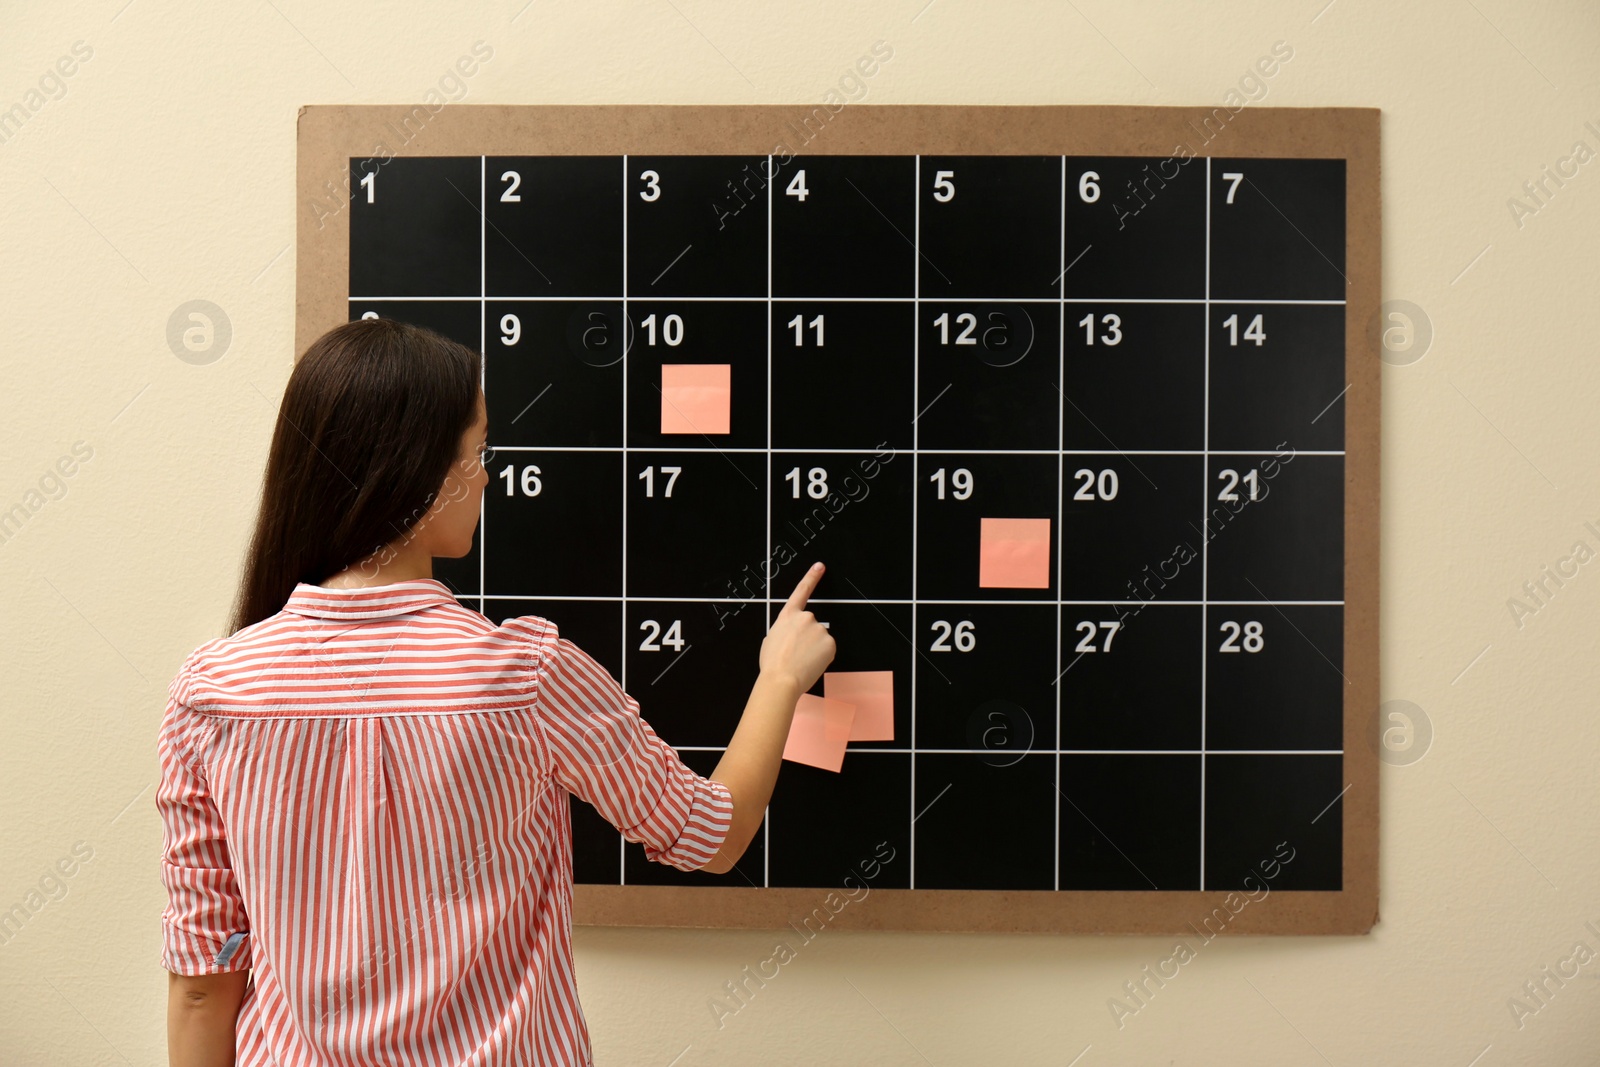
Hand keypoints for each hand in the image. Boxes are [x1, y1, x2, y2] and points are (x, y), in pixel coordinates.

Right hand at [759, 563, 836, 696]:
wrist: (781, 680)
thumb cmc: (772, 664)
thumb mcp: (771, 640)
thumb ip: (784, 631)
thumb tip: (790, 636)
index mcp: (788, 616)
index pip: (801, 591)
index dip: (811, 577)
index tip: (820, 566)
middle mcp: (806, 618)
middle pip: (812, 626)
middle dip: (808, 638)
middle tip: (797, 654)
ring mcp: (819, 629)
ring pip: (820, 639)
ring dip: (814, 648)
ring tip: (801, 661)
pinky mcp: (830, 642)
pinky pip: (827, 649)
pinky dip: (822, 656)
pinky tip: (811, 664)